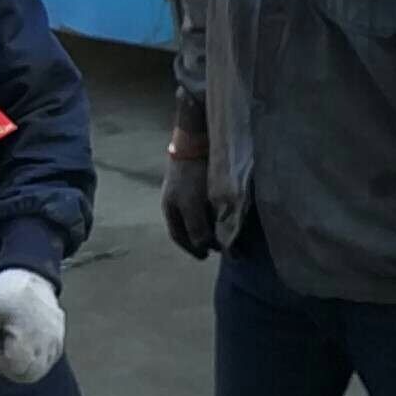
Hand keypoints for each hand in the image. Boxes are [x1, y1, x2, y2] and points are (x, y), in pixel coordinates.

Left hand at [0, 268, 64, 383]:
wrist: (31, 274)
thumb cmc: (6, 291)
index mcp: (28, 334)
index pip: (16, 369)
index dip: (1, 364)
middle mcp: (47, 340)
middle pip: (30, 375)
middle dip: (12, 369)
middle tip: (1, 349)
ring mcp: (56, 340)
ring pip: (41, 370)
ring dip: (24, 366)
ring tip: (12, 345)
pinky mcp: (60, 338)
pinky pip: (49, 360)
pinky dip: (36, 360)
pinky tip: (24, 344)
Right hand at [160, 133, 215, 258]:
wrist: (195, 139)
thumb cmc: (191, 175)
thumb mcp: (191, 205)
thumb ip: (196, 228)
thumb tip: (204, 246)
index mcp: (170, 208)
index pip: (179, 235)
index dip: (192, 247)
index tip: (207, 256)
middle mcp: (176, 200)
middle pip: (188, 225)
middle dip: (202, 237)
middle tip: (219, 245)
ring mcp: (187, 187)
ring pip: (198, 212)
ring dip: (210, 223)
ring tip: (224, 229)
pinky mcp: (199, 176)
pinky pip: (206, 200)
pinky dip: (214, 209)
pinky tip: (225, 209)